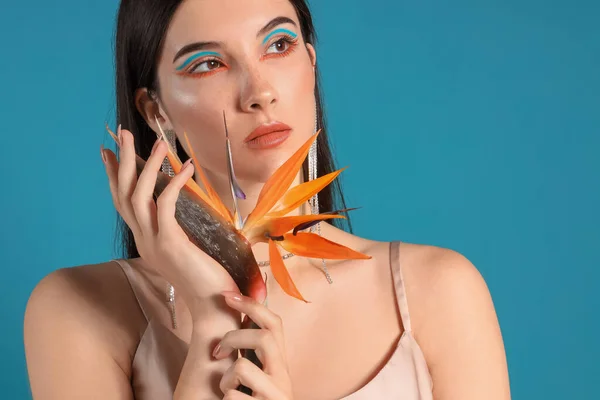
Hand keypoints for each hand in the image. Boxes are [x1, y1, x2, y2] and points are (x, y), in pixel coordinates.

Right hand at [101, 126, 238, 314]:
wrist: (212, 309)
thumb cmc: (206, 279)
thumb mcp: (185, 250)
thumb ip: (176, 231)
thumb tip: (179, 209)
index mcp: (145, 240)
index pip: (123, 203)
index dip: (114, 177)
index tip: (107, 153)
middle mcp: (143, 239)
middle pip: (123, 194)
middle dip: (122, 161)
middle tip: (122, 133)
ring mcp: (153, 242)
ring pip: (139, 196)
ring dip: (147, 166)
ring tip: (158, 143)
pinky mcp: (170, 243)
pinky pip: (165, 206)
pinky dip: (173, 184)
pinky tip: (187, 168)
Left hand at [214, 292, 293, 399]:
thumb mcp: (261, 377)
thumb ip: (256, 355)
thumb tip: (246, 316)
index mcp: (280, 366)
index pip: (274, 324)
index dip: (251, 305)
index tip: (227, 296)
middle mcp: (283, 378)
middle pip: (265, 337)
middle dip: (233, 339)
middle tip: (217, 353)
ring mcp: (276, 395)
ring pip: (242, 368)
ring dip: (225, 380)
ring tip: (228, 392)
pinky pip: (231, 397)